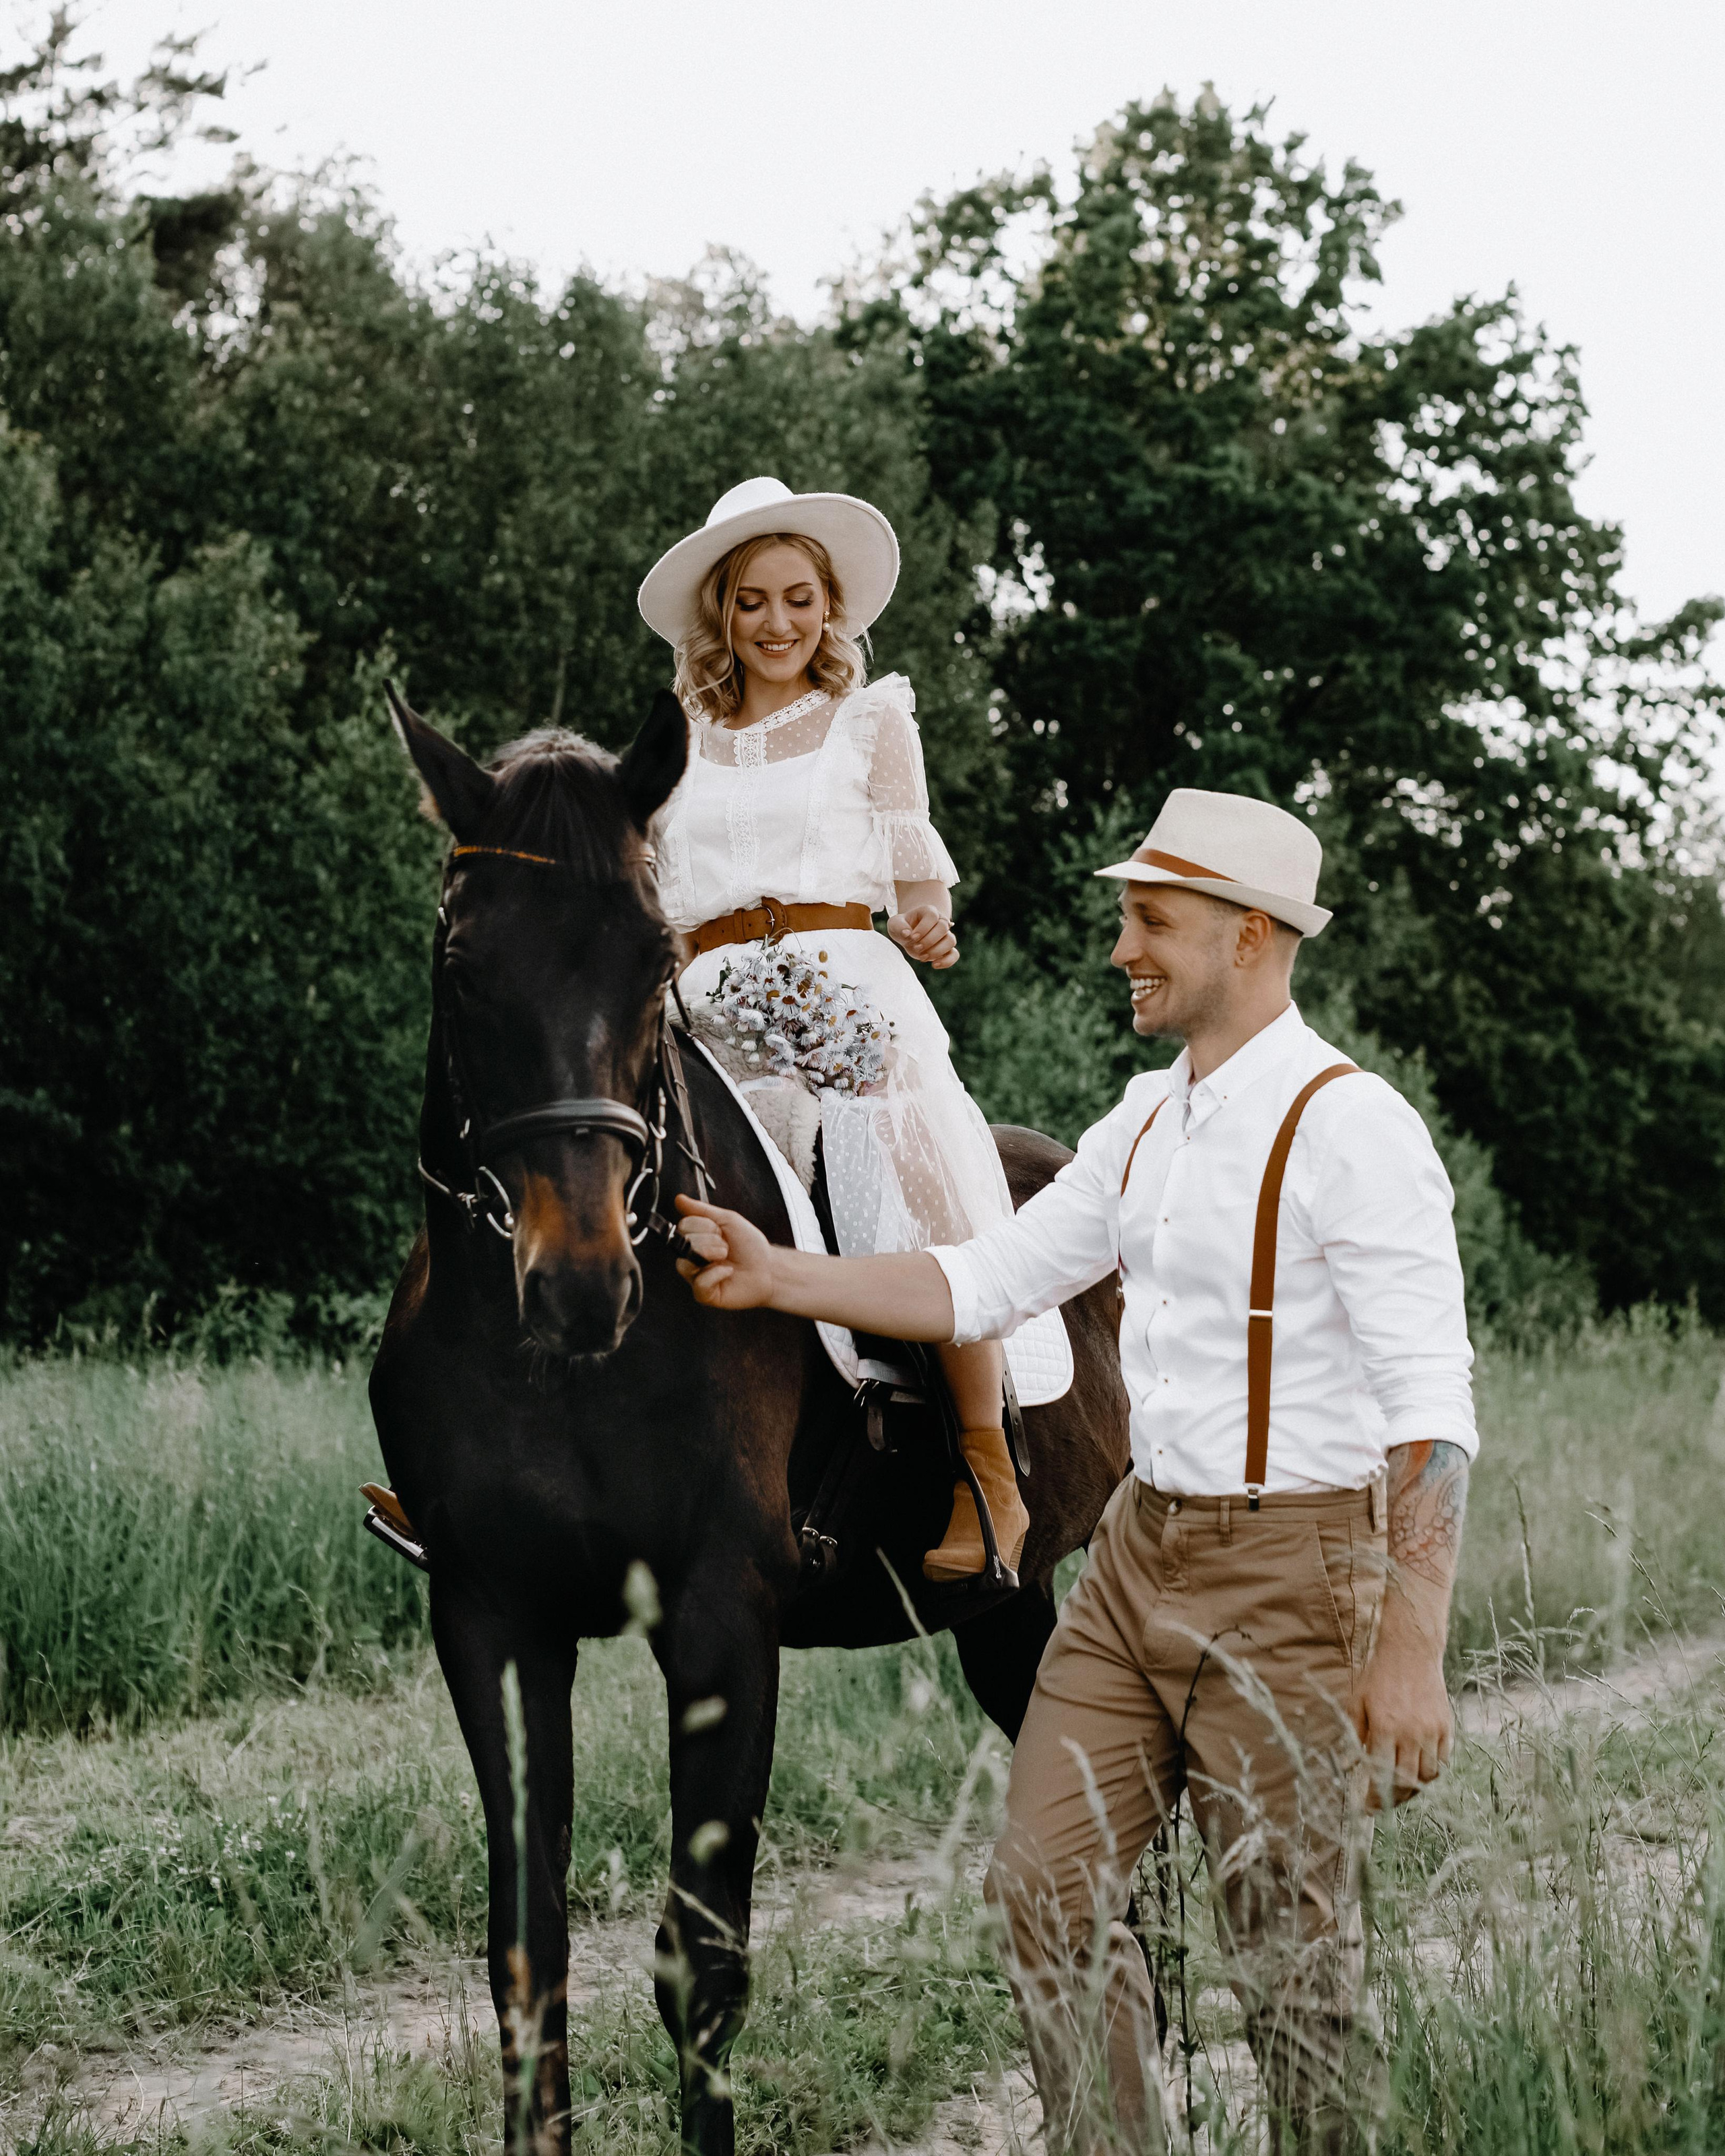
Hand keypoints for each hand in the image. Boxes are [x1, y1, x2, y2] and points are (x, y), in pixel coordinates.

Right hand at [674, 1194, 777, 1309]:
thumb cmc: (750, 1246)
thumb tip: (679, 1199)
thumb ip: (701, 1210)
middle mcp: (693, 1257)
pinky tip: (728, 1271)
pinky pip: (699, 1284)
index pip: (683, 1226)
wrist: (768, 1267)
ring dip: (710, 1255)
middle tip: (726, 1246)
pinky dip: (716, 1274)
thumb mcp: (728, 1220)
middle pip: (684, 1243)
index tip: (720, 1231)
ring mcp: (697, 1276)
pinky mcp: (705, 1294)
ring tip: (725, 1257)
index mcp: (697, 1238)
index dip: (703, 1225)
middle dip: (710, 1240)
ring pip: (684, 1264)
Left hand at [887, 905, 957, 968]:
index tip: (912, 937)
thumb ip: (899, 926)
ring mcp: (945, 936)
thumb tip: (906, 933)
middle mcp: (941, 922)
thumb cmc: (902, 927)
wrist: (908, 935)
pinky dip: (947, 961)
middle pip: (943, 927)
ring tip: (922, 957)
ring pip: (951, 941)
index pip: (932, 916)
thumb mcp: (895, 924)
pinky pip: (954, 955)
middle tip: (916, 947)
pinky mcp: (947, 949)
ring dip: (937, 951)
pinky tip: (934, 965)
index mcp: (929, 912)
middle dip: (929, 940)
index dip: (923, 928)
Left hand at [1353, 1609, 1453, 1809]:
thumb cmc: (1378, 1676)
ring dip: (1414, 1789)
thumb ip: (1356, 1735)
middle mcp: (1411, 1733)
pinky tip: (1418, 1772)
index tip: (1366, 1806)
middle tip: (1383, 1804)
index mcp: (1385, 1728)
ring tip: (1400, 1791)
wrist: (1410, 1652)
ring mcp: (1432, 1731)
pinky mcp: (1446, 1727)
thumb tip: (1355, 1766)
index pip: (1381, 1775)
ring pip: (1427, 1776)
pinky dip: (1431, 1772)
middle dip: (1393, 1800)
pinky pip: (1442, 1761)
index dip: (1374, 1796)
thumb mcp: (1357, 1702)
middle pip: (1406, 1783)